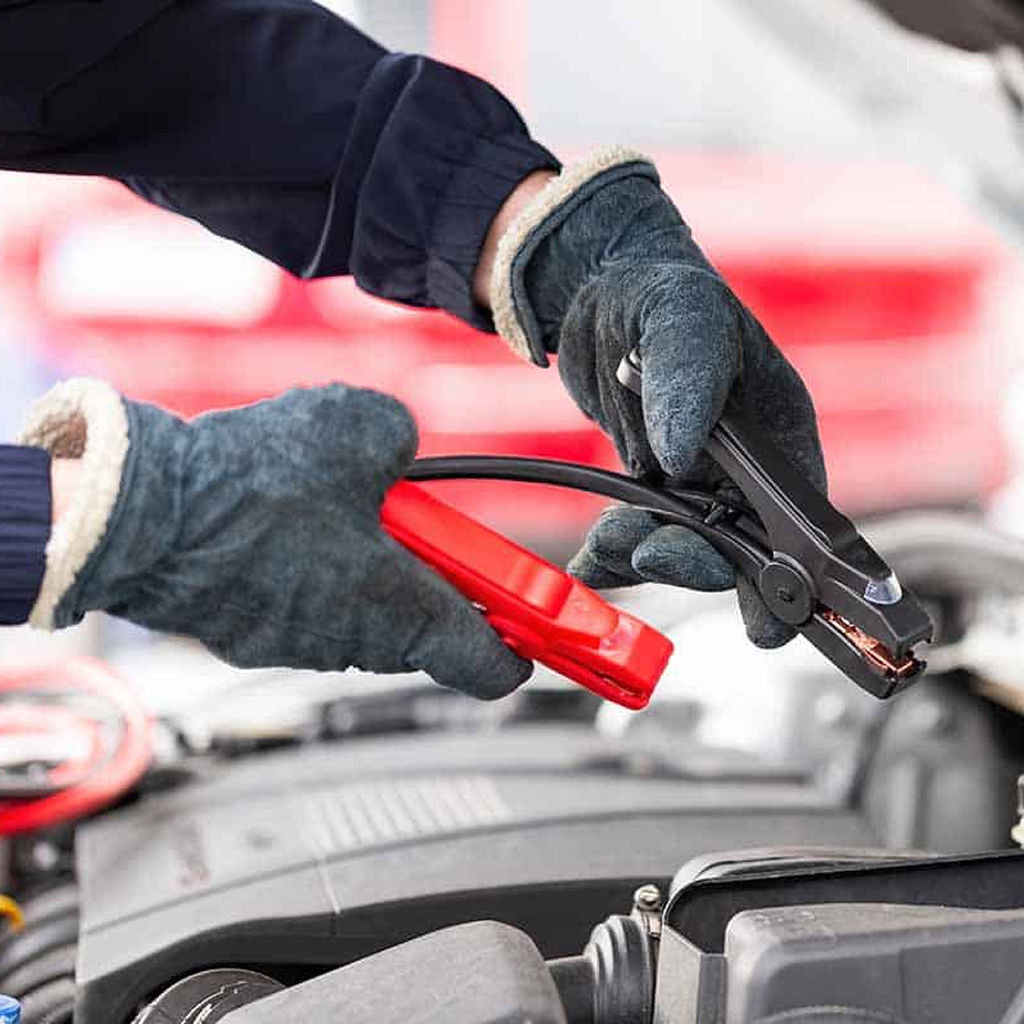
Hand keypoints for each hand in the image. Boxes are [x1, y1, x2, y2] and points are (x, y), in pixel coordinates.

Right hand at [20, 381, 531, 697]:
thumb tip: (397, 453)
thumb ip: (402, 441)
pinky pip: (307, 607)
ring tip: (332, 505)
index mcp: (399, 608)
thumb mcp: (360, 427)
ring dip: (365, 566)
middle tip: (418, 525)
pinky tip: (281, 521)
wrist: (136, 514)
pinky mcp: (252, 636)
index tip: (532, 633)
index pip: (487, 664)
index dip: (519, 648)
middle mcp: (354, 642)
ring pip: (361, 614)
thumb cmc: (249, 482)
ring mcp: (299, 646)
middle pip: (423, 627)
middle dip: (430, 577)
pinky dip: (313, 572)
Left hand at [487, 148, 825, 646]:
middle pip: (740, 548)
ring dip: (644, 558)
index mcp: (780, 432)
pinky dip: (612, 556)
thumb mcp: (683, 321)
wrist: (600, 290)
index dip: (792, 578)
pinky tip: (589, 565)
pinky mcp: (652, 484)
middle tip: (645, 555)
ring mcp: (698, 480)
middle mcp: (745, 468)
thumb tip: (680, 460)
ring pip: (683, 547)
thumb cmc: (663, 292)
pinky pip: (639, 533)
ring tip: (602, 549)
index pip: (800, 521)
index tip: (768, 623)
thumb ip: (689, 383)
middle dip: (696, 564)